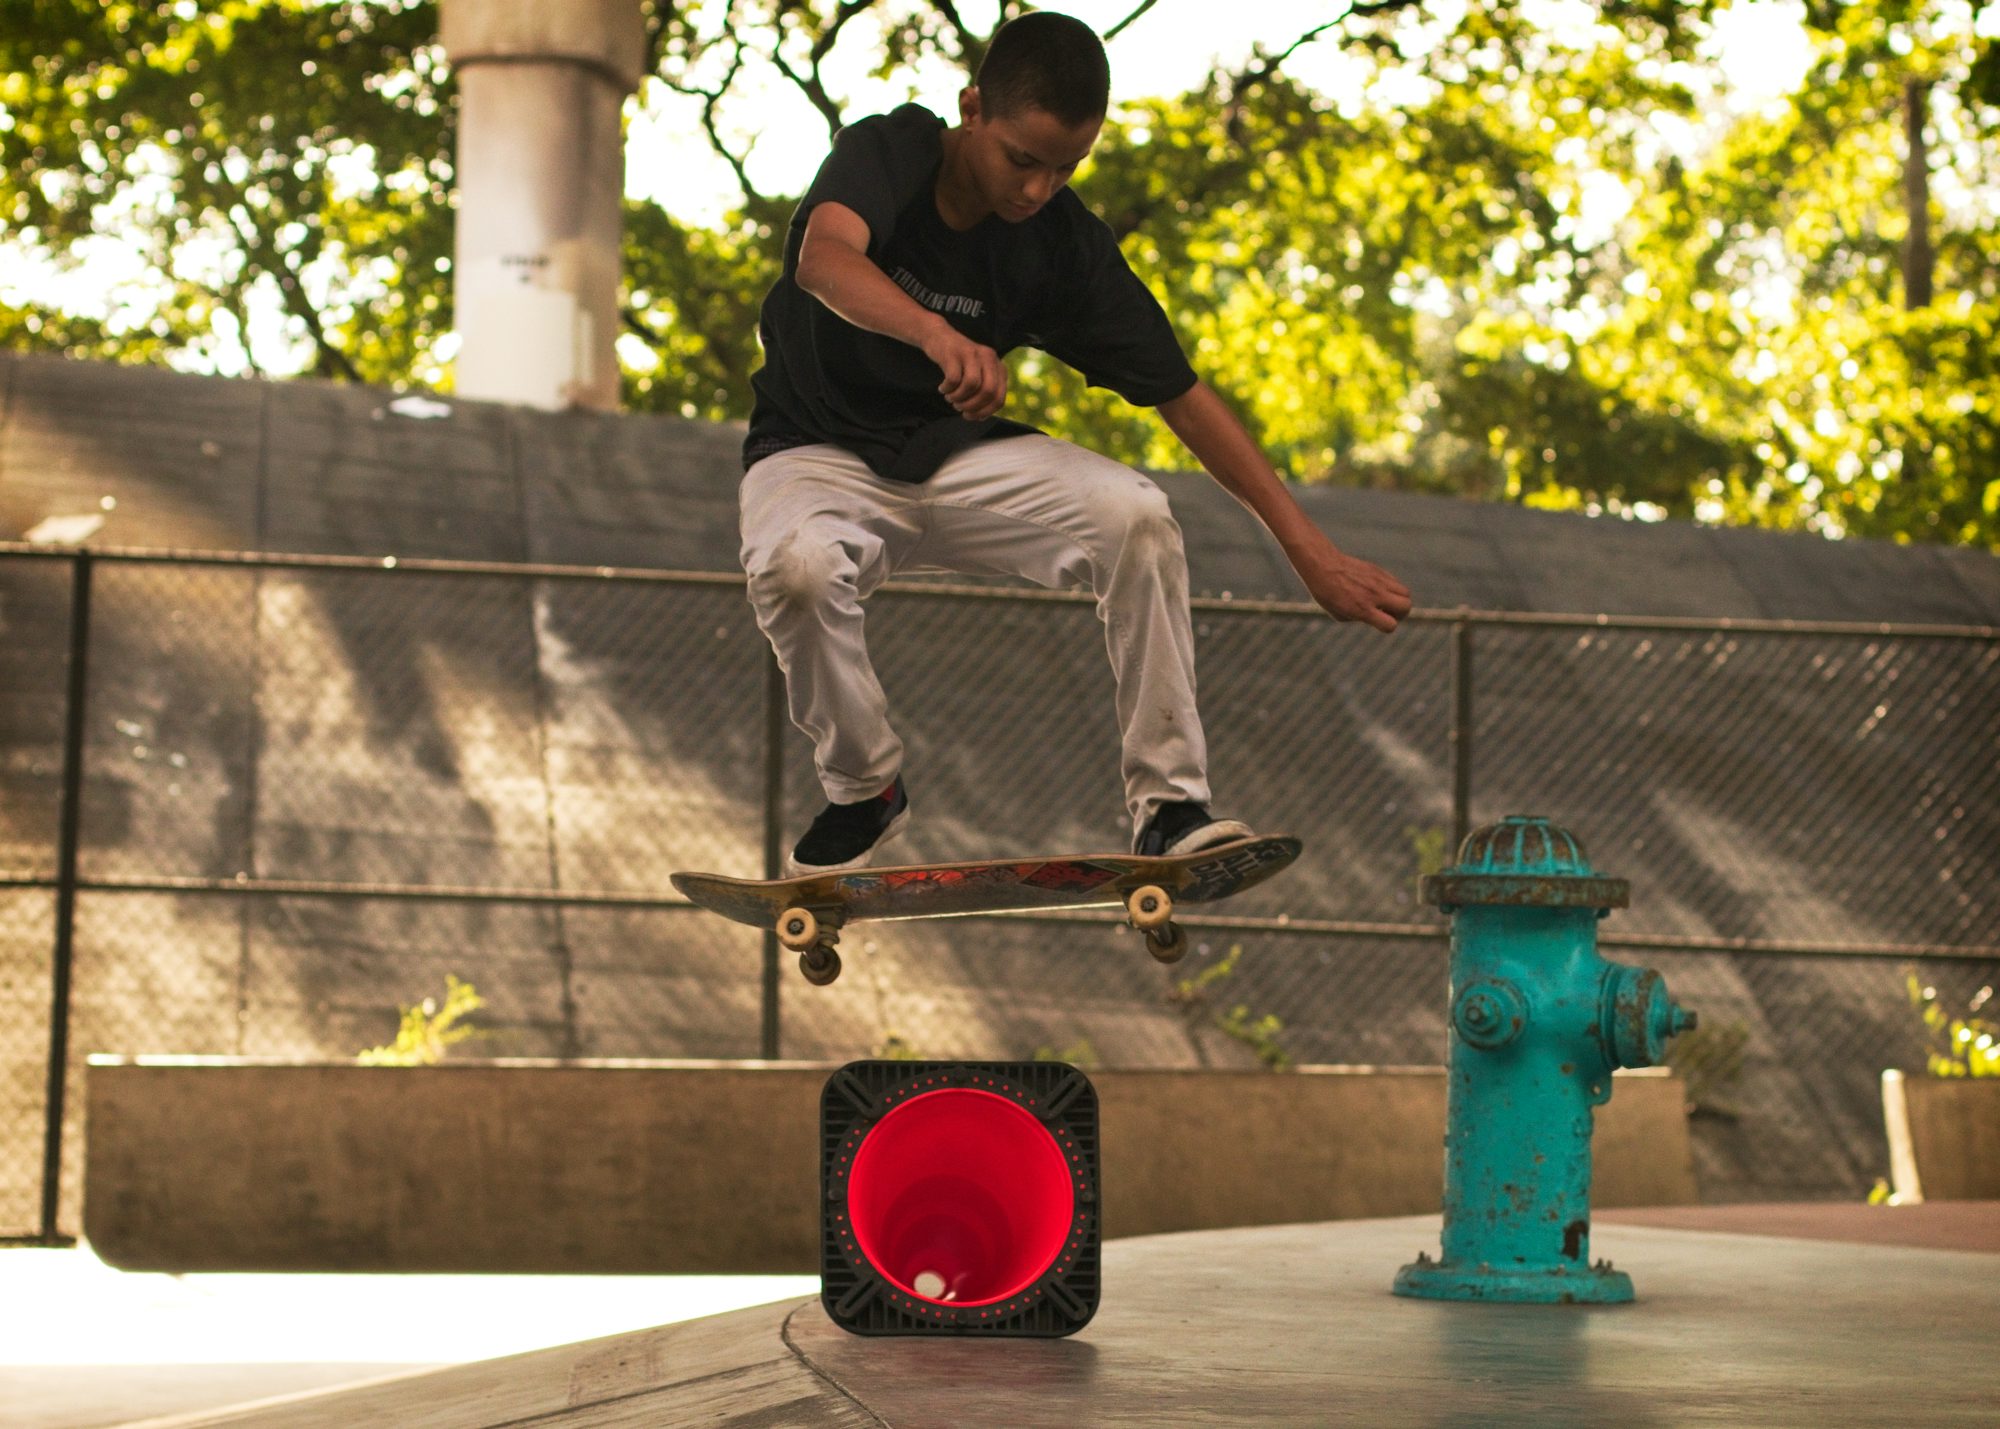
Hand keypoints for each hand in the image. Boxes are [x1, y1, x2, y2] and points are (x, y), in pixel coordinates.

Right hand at [922, 323, 1007, 420]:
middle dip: (972, 406)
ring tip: (950, 398)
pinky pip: (954, 379)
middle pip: (988, 392)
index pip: (999, 398)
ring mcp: (972, 354)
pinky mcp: (955, 353)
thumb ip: (983, 393)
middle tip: (959, 408)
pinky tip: (942, 388)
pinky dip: (947, 389)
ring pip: (972, 385)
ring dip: (958, 398)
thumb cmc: (959, 362)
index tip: (970, 416)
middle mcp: (989, 358)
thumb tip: (980, 417)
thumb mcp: (978, 374)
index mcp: (998, 367)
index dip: (984, 412)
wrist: (939, 336)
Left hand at [1289, 535, 1413, 633]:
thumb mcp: (1340, 614)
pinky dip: (1392, 589)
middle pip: (1407, 606)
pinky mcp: (1379, 571)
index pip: (1390, 625)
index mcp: (1363, 609)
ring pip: (1406, 593)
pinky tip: (1376, 589)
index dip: (1388, 627)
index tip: (1377, 622)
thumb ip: (1360, 618)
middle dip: (1400, 614)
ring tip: (1384, 600)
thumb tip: (1375, 616)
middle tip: (1386, 612)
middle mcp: (1374, 595)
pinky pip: (1396, 582)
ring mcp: (1378, 582)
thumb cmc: (1327, 593)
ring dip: (1399, 600)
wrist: (1322, 566)